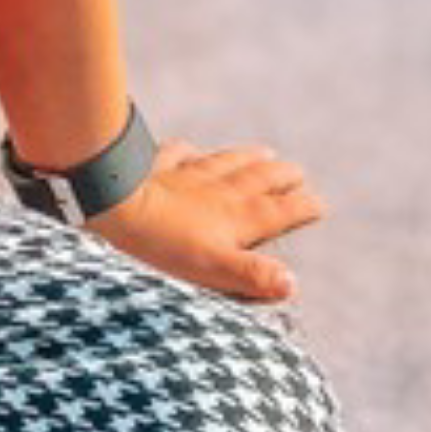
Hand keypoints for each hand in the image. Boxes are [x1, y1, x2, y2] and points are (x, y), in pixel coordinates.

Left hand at [82, 138, 322, 303]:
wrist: (111, 208)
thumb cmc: (161, 248)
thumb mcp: (212, 270)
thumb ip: (252, 276)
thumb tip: (290, 283)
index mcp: (236, 218)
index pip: (279, 211)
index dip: (301, 208)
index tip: (319, 205)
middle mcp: (216, 191)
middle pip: (257, 178)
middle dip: (281, 175)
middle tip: (297, 172)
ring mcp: (184, 176)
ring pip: (224, 162)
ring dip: (246, 157)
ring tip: (264, 151)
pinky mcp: (152, 169)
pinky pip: (176, 154)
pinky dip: (188, 151)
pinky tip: (191, 148)